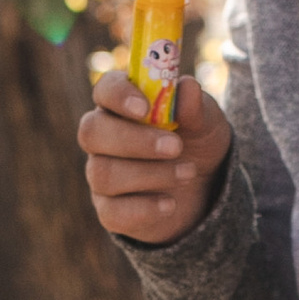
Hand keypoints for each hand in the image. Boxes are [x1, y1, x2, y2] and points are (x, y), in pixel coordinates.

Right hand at [78, 64, 232, 246]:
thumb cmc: (196, 142)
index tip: (144, 107)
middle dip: (135, 140)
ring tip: (188, 173)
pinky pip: (113, 212)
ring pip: (104, 173)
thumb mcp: (206, 122)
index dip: (118, 96)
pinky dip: (145, 208)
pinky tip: (170, 204)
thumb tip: (188, 87)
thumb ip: (196, 106)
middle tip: (176, 147)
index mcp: (121, 104)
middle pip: (92, 133)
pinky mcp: (110, 210)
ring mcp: (102, 173)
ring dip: (150, 174)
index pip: (104, 90)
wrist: (205, 188)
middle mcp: (103, 137)